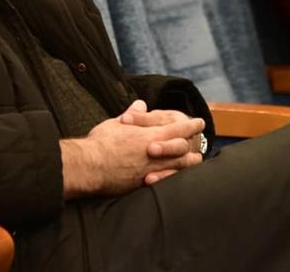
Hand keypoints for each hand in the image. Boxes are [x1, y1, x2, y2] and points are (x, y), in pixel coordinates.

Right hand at [60, 100, 204, 198]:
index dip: (190, 125)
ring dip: (188, 162)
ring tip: (194, 160)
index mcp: (150, 135)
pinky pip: (166, 180)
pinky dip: (174, 176)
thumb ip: (133, 115)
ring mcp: (151, 169)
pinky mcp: (144, 183)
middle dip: (193, 145)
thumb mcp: (116, 123)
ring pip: (178, 166)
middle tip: (199, 144)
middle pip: (183, 148)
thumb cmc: (101, 142)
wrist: (90, 166)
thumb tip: (140, 104)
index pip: (178, 128)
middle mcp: (155, 153)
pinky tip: (176, 176)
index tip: (199, 122)